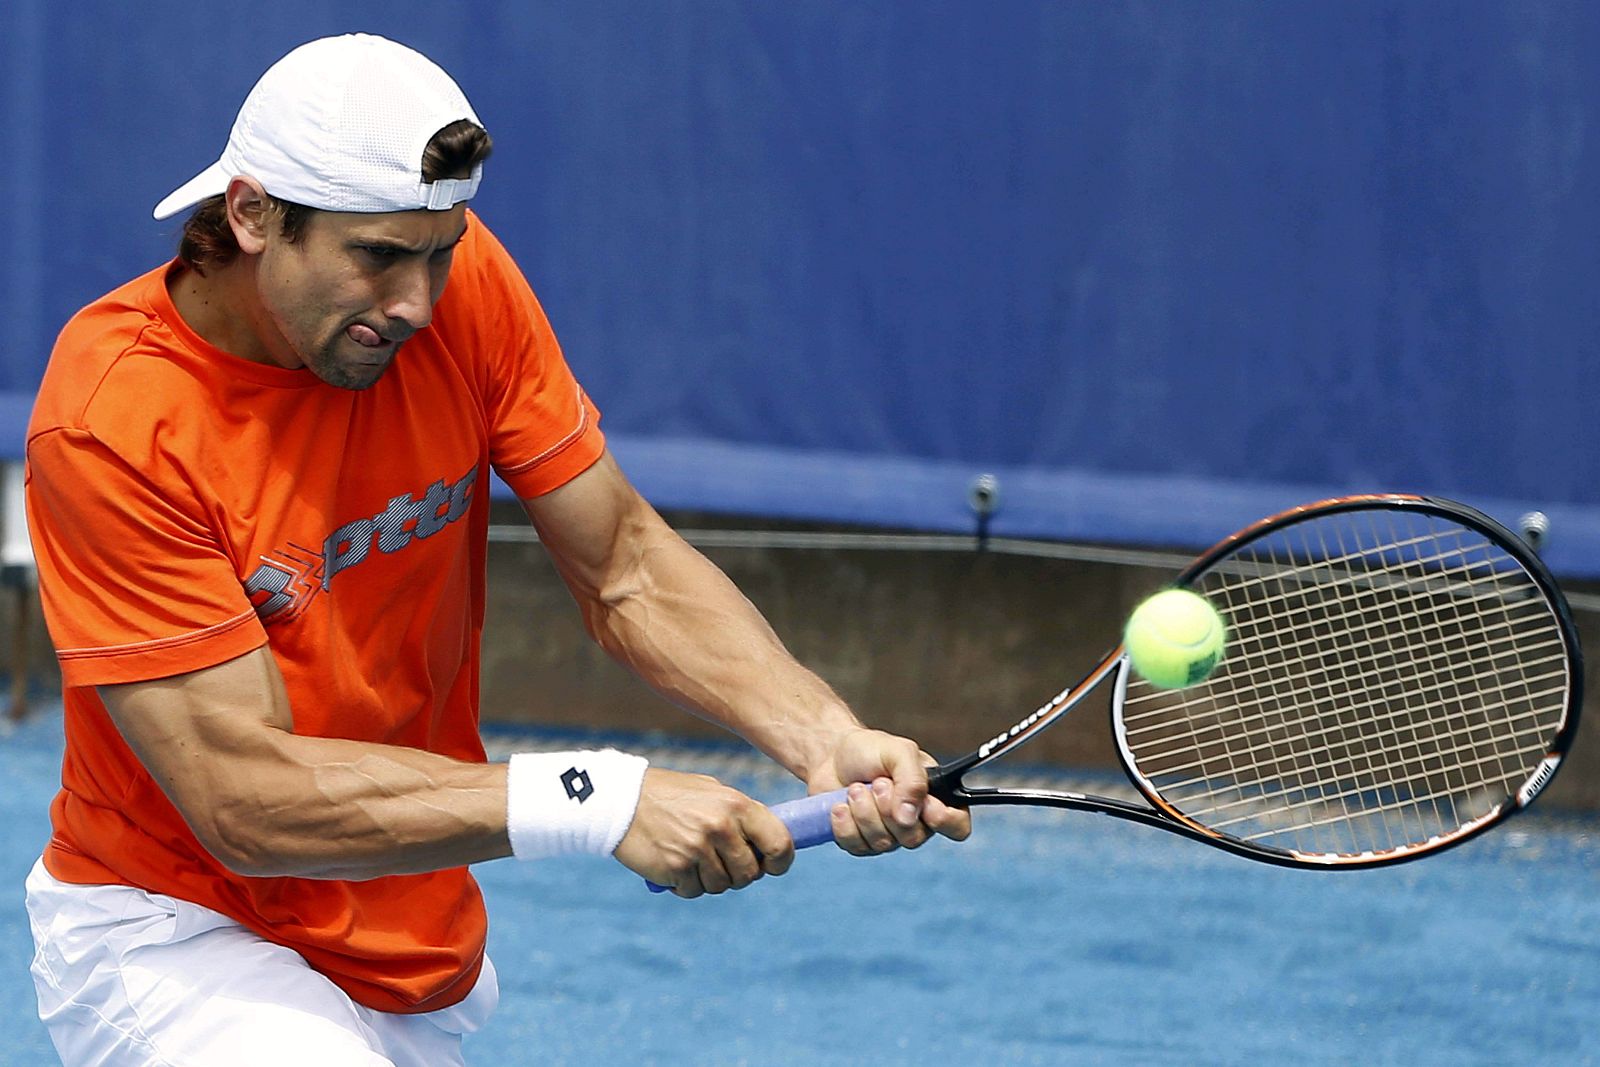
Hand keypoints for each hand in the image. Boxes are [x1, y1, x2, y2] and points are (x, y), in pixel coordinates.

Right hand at [613, 768, 794, 897]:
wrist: (621, 799)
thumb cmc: (672, 796)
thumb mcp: (712, 792)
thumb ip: (741, 816)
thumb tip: (769, 845)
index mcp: (737, 804)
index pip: (779, 842)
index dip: (780, 861)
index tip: (772, 866)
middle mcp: (721, 826)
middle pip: (750, 873)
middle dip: (738, 874)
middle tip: (720, 862)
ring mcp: (698, 848)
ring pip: (722, 886)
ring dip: (709, 880)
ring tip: (692, 859)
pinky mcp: (676, 867)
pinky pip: (694, 891)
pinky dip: (686, 885)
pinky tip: (674, 865)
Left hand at [808, 729, 972, 855]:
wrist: (832, 755)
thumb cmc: (871, 750)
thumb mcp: (898, 752)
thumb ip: (912, 779)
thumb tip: (909, 816)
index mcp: (935, 798)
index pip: (957, 826)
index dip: (945, 821)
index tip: (926, 806)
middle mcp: (915, 822)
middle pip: (913, 838)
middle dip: (888, 809)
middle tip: (877, 783)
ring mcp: (888, 836)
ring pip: (882, 843)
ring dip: (864, 812)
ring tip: (855, 788)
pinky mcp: (861, 843)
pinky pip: (857, 847)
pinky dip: (845, 824)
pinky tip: (840, 805)